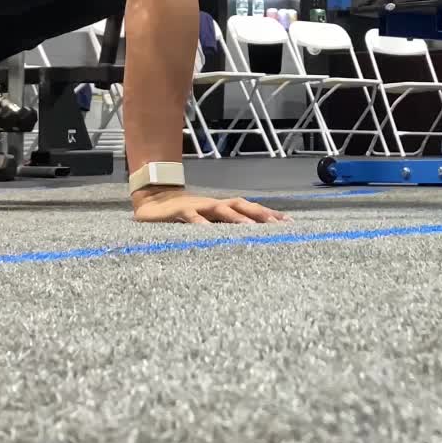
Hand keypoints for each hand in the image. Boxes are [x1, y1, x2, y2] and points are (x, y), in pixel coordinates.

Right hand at [131, 188, 289, 224]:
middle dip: (260, 214)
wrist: (151, 201)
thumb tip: (247, 241)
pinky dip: (199, 224)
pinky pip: (191, 218)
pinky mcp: (179, 212)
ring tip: (250, 229)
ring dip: (236, 219)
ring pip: (221, 210)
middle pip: (241, 206)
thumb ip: (222, 229)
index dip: (269, 214)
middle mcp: (214, 205)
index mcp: (222, 208)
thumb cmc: (182, 216)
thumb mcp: (205, 223)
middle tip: (278, 225)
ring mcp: (198, 207)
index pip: (250, 209)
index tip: (289, 223)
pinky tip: (207, 232)